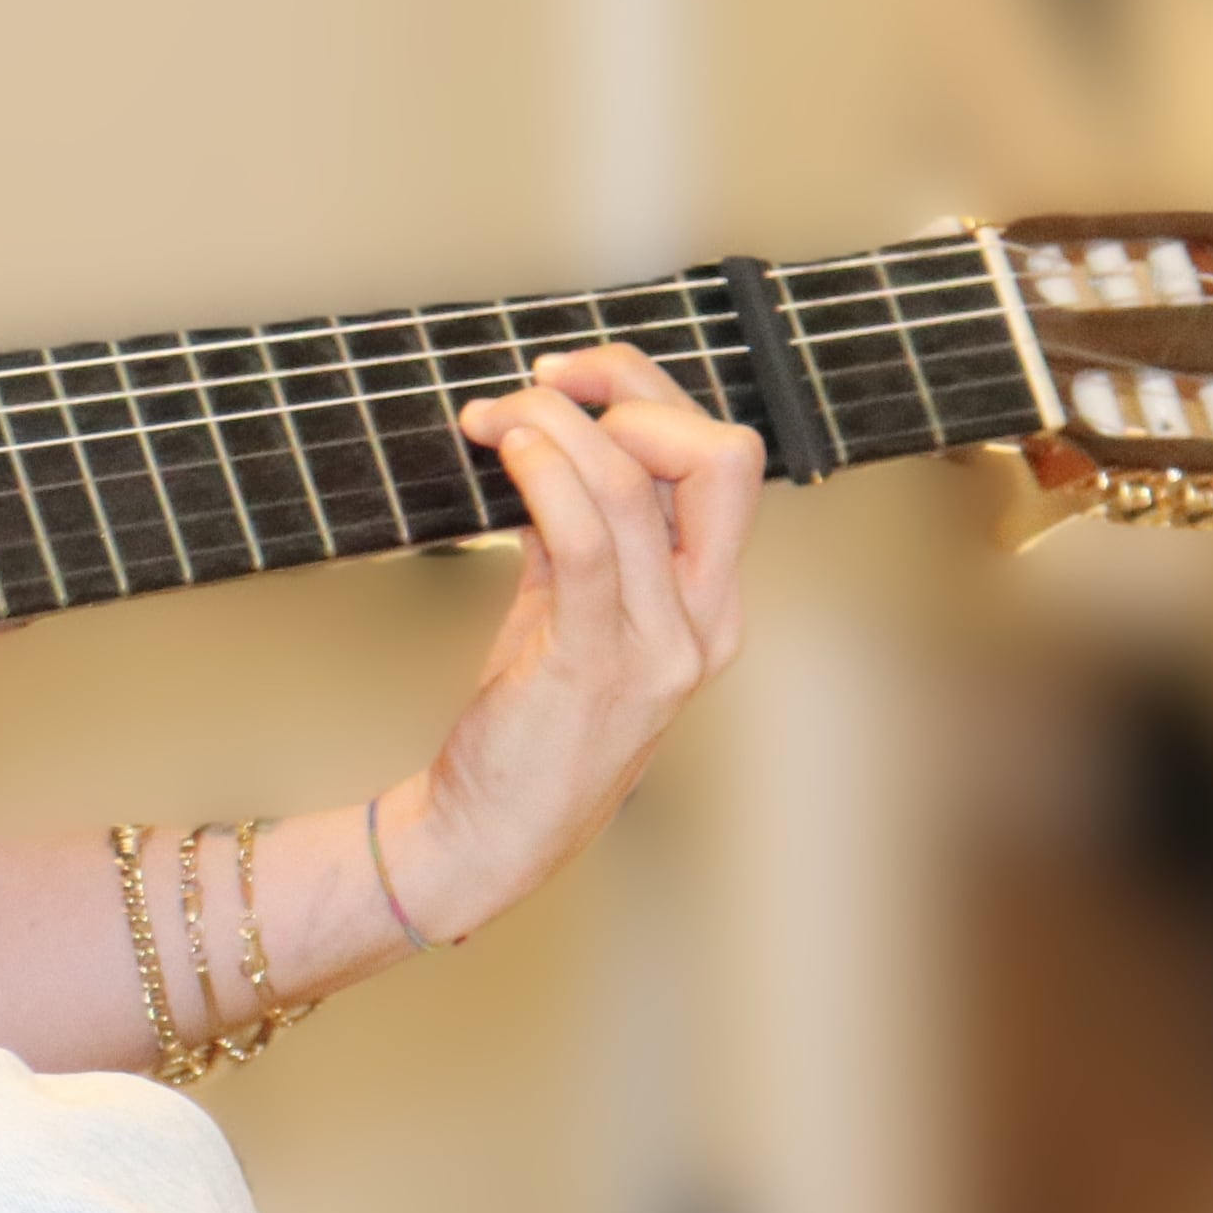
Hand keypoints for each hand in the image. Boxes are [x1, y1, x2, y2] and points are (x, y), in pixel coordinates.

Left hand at [389, 344, 764, 936]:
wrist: (490, 833)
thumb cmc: (527, 720)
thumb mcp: (567, 607)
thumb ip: (578, 527)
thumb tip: (552, 433)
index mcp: (711, 601)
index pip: (723, 461)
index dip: (649, 394)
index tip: (567, 379)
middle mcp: (705, 620)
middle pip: (723, 458)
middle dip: (631, 391)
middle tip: (543, 385)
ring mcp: (660, 647)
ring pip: (641, 486)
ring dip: (560, 424)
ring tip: (495, 416)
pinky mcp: (595, 665)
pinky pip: (588, 541)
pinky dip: (547, 474)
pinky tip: (509, 450)